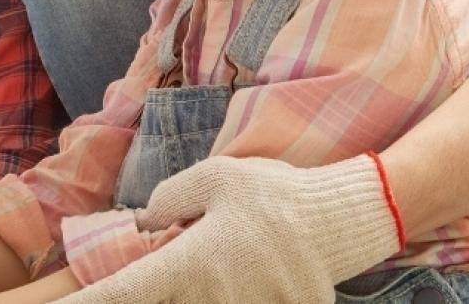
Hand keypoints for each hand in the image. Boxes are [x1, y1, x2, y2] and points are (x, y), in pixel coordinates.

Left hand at [57, 155, 400, 303]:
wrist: (344, 221)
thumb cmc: (275, 194)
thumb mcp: (216, 177)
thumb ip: (169, 199)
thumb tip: (143, 225)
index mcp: (191, 265)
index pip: (124, 294)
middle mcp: (214, 300)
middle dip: (142, 293)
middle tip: (150, 269)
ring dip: (189, 291)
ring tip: (213, 263)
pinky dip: (225, 295)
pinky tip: (237, 275)